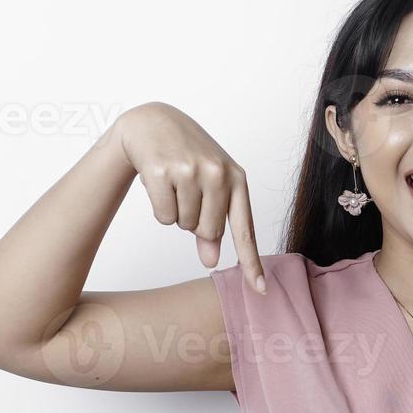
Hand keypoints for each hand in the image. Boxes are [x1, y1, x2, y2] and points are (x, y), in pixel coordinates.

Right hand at [113, 101, 264, 292]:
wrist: (152, 122)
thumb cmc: (186, 156)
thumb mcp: (208, 185)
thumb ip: (213, 222)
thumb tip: (211, 261)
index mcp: (236, 177)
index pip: (245, 229)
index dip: (252, 262)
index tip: (260, 290)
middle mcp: (217, 173)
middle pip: (208, 232)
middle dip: (194, 222)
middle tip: (187, 193)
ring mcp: (190, 171)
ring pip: (184, 226)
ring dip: (175, 213)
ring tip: (174, 183)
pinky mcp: (162, 172)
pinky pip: (164, 216)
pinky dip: (159, 207)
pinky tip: (158, 181)